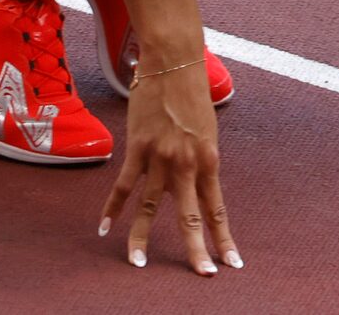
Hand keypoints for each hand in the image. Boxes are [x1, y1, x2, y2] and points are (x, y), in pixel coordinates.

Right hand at [99, 56, 236, 274]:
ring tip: (138, 263)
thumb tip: (192, 182)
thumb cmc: (192, 93)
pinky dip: (113, 207)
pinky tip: (105, 226)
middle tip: (204, 275)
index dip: (224, 238)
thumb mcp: (206, 132)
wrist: (173, 63)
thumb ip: (199, 160)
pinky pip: (123, 184)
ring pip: (150, 207)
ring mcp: (160, 158)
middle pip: (190, 217)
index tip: (232, 263)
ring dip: (142, 237)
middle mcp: (186, 165)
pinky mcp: (138, 148)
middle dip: (197, 250)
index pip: (217, 210)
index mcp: (209, 162)